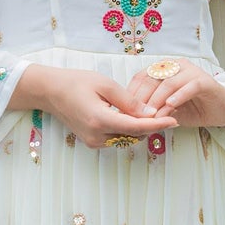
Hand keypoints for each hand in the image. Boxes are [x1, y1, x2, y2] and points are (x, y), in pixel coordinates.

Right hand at [12, 65, 175, 148]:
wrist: (50, 91)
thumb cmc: (76, 82)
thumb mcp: (105, 85)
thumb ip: (128, 101)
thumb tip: (150, 112)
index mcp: (100, 120)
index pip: (136, 127)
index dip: (157, 125)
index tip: (174, 120)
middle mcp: (96, 136)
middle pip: (133, 135)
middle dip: (151, 126)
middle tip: (167, 113)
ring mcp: (93, 141)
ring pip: (126, 138)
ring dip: (139, 128)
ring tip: (152, 114)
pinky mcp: (91, 142)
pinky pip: (116, 137)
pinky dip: (127, 129)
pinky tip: (133, 117)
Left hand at [122, 60, 224, 129]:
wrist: (224, 111)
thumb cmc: (195, 109)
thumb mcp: (169, 111)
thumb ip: (153, 109)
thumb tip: (132, 117)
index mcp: (165, 69)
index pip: (141, 77)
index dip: (131, 93)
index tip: (124, 110)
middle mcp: (176, 66)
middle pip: (151, 78)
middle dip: (141, 99)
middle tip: (136, 116)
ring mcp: (191, 72)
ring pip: (168, 82)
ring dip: (157, 100)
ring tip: (152, 116)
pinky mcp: (205, 81)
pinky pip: (189, 86)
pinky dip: (178, 96)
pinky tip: (171, 107)